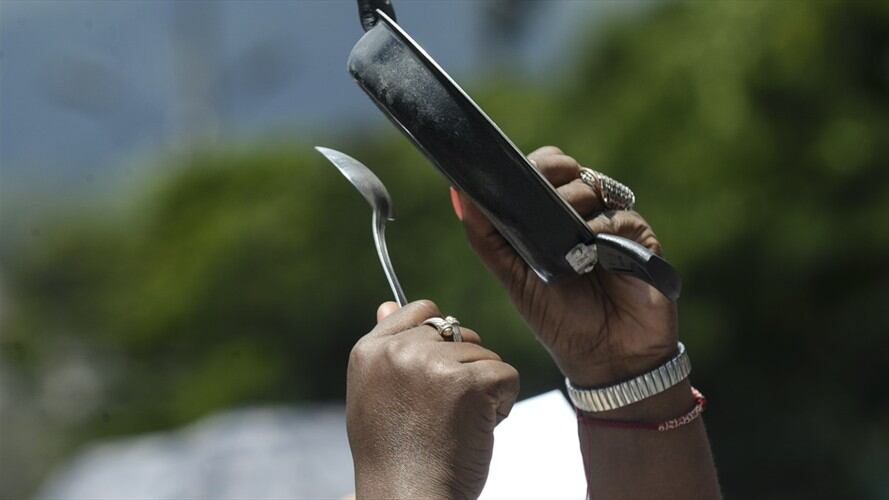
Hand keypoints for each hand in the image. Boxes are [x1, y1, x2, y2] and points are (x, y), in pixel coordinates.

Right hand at [346, 300, 519, 499]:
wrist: (408, 499)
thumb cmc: (394, 457)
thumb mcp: (372, 395)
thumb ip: (385, 349)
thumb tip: (386, 302)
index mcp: (370, 350)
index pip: (421, 311)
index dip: (439, 341)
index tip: (435, 378)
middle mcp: (399, 351)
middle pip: (457, 332)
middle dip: (462, 368)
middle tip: (442, 413)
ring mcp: (433, 364)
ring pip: (484, 355)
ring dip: (482, 389)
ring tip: (456, 425)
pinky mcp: (469, 382)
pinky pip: (506, 374)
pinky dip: (502, 404)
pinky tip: (477, 430)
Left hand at [452, 146, 676, 386]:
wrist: (604, 357)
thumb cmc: (557, 318)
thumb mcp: (512, 276)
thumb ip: (485, 236)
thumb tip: (458, 192)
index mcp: (548, 220)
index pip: (541, 171)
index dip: (534, 165)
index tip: (522, 171)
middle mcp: (580, 215)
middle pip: (568, 170)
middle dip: (554, 172)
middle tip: (547, 190)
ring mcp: (611, 224)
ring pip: (594, 186)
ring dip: (576, 201)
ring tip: (568, 235)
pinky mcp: (640, 238)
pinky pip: (622, 215)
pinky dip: (604, 226)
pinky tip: (593, 247)